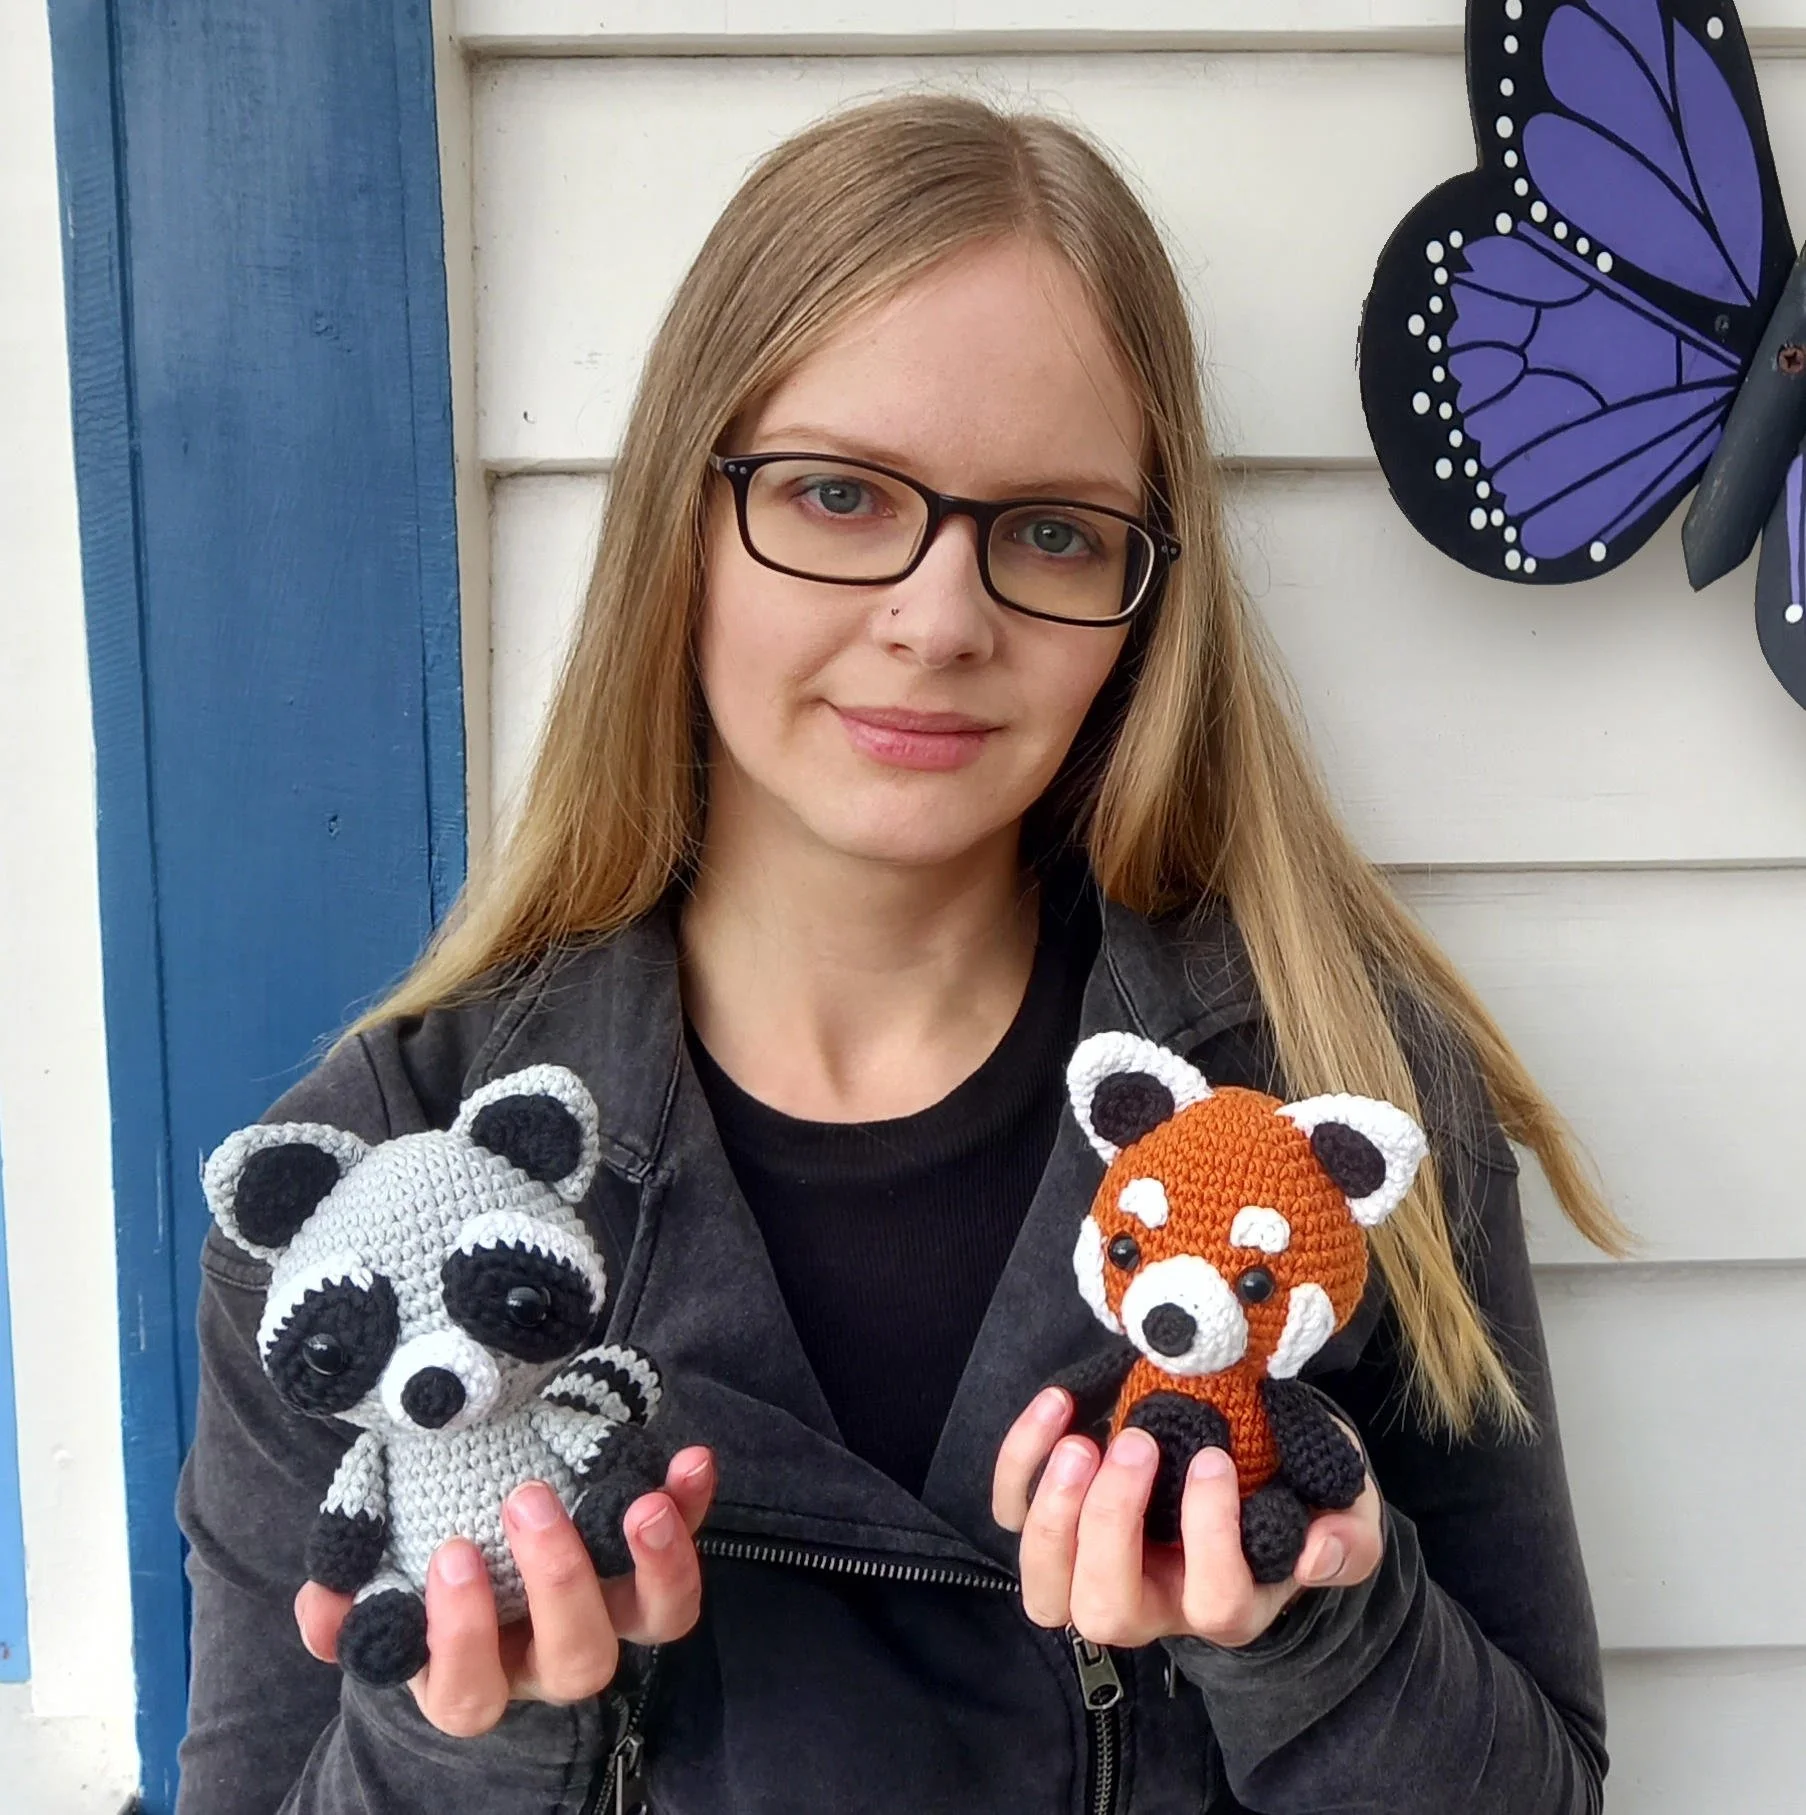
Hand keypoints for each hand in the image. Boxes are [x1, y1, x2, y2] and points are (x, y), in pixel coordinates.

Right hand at [295, 1445, 715, 1735]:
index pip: (470, 1692)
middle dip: (559, 1581)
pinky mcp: (653, 1567)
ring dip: (657, 1563)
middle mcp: (551, 1656)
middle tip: (527, 1499)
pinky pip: (688, 1546)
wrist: (483, 1531)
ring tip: (642, 1501)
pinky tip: (692, 1460)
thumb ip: (347, 1603)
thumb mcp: (381, 1586)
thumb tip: (327, 1609)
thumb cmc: (429, 1568)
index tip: (451, 1553)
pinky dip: (696, 1507)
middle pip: (576, 1660)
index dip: (463, 1635)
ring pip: (655, 1621)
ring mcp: (612, 1614)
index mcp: (476, 1673)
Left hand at [993, 1389, 1381, 1649]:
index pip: (1215, 1603)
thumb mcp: (1344, 1516)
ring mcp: (1096, 1569)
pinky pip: (1013, 1514)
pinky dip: (1020, 1464)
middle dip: (1110, 1525)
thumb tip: (1319, 1551)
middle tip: (1135, 1444)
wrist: (1251, 1473)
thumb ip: (1347, 1538)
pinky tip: (1058, 1405)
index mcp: (1227, 1602)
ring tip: (1080, 1442)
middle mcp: (1154, 1603)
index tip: (1215, 1460)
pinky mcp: (1058, 1525)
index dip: (1210, 1536)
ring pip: (1046, 1588)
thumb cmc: (1297, 1500)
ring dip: (1053, 1513)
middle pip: (1106, 1612)